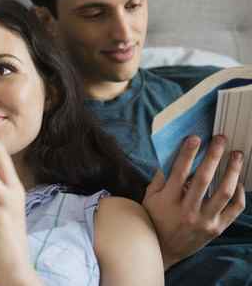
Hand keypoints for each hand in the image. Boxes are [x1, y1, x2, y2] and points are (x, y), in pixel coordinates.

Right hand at [142, 135, 244, 269]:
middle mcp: (187, 210)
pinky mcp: (216, 229)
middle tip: (220, 139)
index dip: (188, 153)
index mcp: (169, 200)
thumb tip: (170, 158)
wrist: (164, 249)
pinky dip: (238, 194)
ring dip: (231, 171)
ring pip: (222, 192)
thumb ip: (159, 178)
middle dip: (213, 155)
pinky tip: (237, 181)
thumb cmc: (155, 218)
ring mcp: (204, 221)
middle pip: (204, 179)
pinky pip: (233, 210)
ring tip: (236, 155)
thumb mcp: (150, 197)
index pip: (179, 172)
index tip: (195, 138)